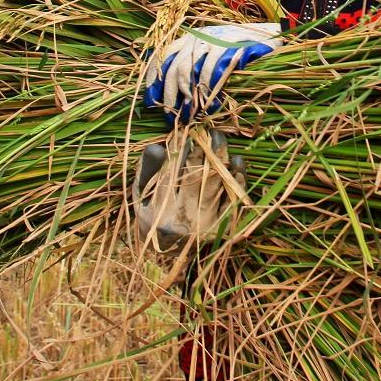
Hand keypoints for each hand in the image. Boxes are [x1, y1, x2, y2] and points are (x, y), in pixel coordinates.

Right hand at [133, 129, 245, 252]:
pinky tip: (237, 163)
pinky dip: (238, 182)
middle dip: (204, 152)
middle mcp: (183, 219)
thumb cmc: (152, 212)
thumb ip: (148, 170)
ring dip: (222, 161)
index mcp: (159, 210)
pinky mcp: (221, 229)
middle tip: (209, 132)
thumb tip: (157, 147)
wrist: (168, 249)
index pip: (170, 173)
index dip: (179, 150)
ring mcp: (204, 225)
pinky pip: (233, 202)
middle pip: (197, 179)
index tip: (186, 131)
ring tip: (221, 140)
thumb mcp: (142, 193)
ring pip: (217, 188)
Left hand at [142, 23, 281, 124]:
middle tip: (171, 116)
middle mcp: (199, 37)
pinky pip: (212, 72)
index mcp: (191, 37)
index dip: (153, 79)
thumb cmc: (239, 49)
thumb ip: (195, 65)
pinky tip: (212, 106)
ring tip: (191, 115)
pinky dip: (209, 91)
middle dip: (170, 95)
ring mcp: (214, 40)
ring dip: (188, 97)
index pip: (163, 56)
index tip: (150, 100)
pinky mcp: (229, 47)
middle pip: (174, 68)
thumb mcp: (213, 53)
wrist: (270, 36)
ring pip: (190, 71)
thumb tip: (176, 93)